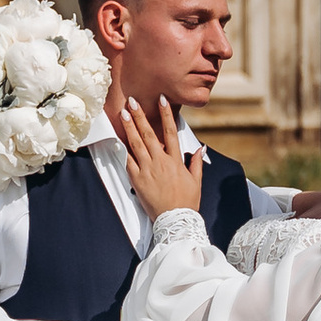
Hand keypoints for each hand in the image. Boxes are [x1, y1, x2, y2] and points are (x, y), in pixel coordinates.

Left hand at [112, 87, 200, 226]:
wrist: (175, 220)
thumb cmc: (186, 202)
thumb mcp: (196, 181)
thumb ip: (197, 163)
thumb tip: (201, 149)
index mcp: (176, 160)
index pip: (170, 131)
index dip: (165, 114)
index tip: (161, 100)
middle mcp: (161, 162)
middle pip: (148, 133)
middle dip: (140, 115)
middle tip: (132, 101)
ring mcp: (147, 170)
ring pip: (136, 144)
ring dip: (129, 127)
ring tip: (123, 113)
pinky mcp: (137, 179)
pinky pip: (129, 161)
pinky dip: (124, 149)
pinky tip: (119, 138)